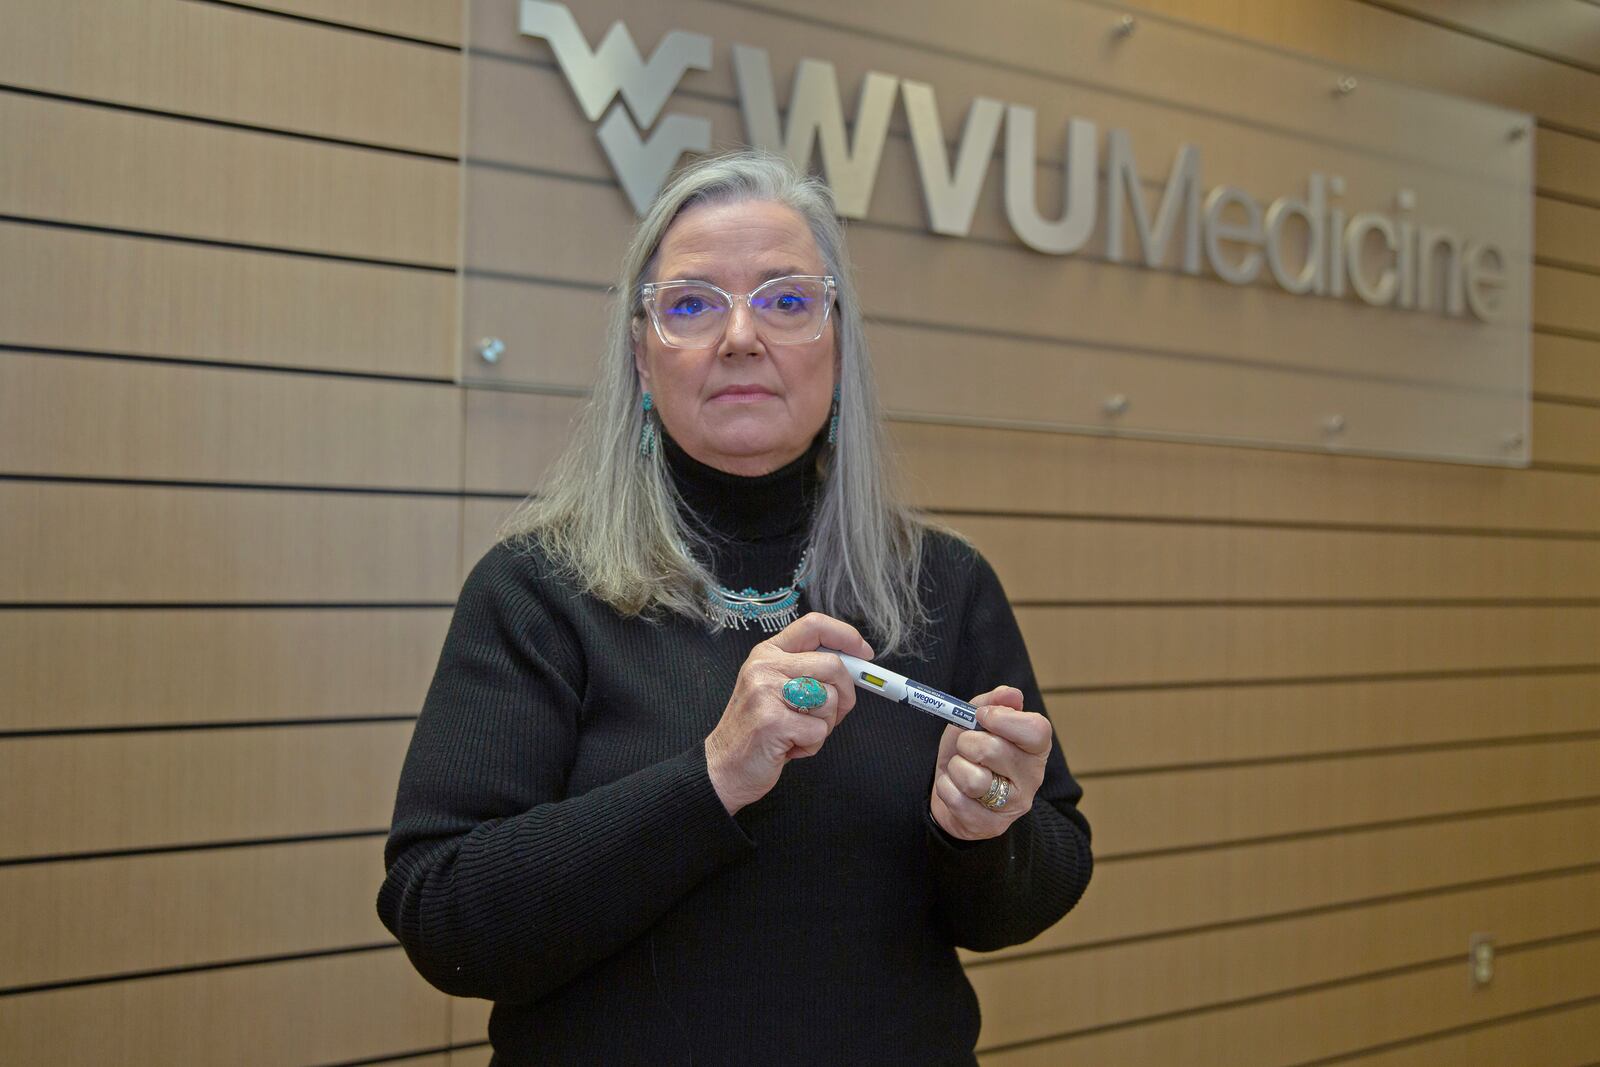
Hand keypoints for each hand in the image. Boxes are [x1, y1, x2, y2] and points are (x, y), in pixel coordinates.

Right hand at [705, 612, 873, 814]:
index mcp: (768, 653)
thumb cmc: (757, 729)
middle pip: (832, 665)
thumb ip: (808, 671)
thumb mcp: (776, 688)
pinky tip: (789, 747)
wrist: (723, 766)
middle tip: (830, 714)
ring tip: (797, 732)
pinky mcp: (772, 721)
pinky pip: (819, 731)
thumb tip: (855, 666)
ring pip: (829, 700)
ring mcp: (766, 692)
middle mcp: (764, 666)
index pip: (814, 625)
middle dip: (845, 694)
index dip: (846, 636)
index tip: (864, 654)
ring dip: (824, 725)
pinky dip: (812, 745)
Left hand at [930, 686, 1051, 840]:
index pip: (1036, 730)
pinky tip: (956, 789)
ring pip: (973, 779)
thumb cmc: (969, 752)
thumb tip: (1011, 694)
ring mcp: (1013, 805)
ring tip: (961, 770)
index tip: (981, 717)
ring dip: (955, 768)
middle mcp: (1032, 778)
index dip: (1003, 719)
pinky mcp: (992, 826)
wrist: (954, 791)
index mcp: (1035, 748)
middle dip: (967, 743)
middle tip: (966, 747)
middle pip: (993, 750)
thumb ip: (990, 704)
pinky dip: (946, 788)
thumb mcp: (974, 722)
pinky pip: (957, 799)